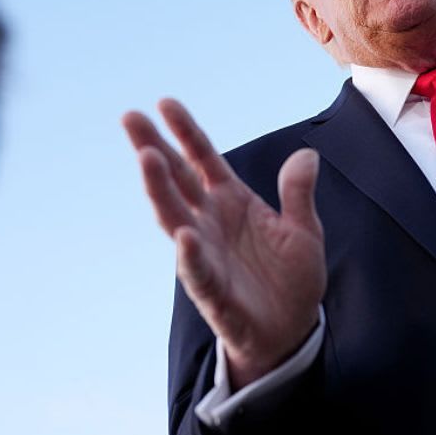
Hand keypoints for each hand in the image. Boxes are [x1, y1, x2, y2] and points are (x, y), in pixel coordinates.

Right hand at [123, 98, 325, 387]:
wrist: (291, 331)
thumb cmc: (291, 279)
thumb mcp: (305, 231)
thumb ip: (298, 194)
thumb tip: (306, 155)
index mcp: (232, 202)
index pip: (203, 159)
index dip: (186, 132)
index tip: (165, 102)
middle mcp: (211, 222)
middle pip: (176, 179)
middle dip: (153, 149)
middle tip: (129, 118)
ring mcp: (206, 254)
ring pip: (175, 217)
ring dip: (160, 189)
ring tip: (148, 158)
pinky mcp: (211, 290)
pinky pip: (197, 270)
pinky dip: (190, 254)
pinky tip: (184, 234)